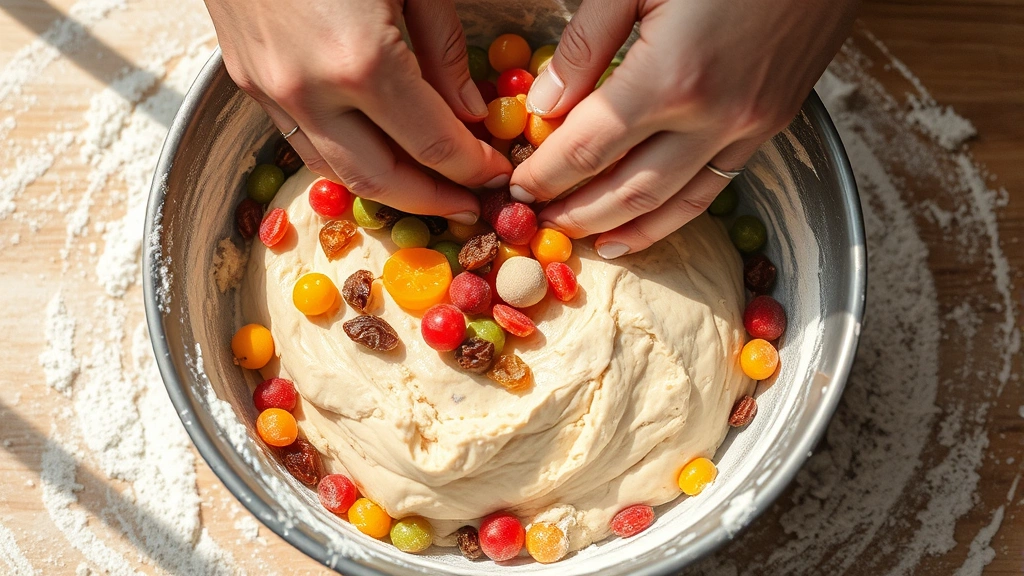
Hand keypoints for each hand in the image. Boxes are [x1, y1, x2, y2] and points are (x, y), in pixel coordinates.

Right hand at [204, 0, 511, 222]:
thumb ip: (442, 48)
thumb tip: (469, 111)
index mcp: (361, 61)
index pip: (433, 145)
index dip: (472, 169)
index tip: (496, 176)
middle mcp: (310, 91)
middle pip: (381, 181)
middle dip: (433, 202)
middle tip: (469, 206)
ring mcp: (270, 90)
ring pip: (335, 172)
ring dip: (387, 190)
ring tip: (428, 189)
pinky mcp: (247, 81)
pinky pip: (303, 142)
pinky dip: (346, 159)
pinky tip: (376, 153)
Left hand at [510, 0, 857, 256]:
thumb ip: (585, 44)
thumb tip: (543, 103)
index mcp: (669, 78)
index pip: (586, 148)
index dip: (545, 175)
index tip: (517, 188)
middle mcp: (711, 117)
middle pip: (625, 190)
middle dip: (574, 212)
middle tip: (537, 220)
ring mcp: (747, 126)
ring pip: (672, 203)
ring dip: (621, 228)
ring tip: (582, 240)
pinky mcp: (771, 124)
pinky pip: (713, 187)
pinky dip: (673, 215)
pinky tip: (644, 225)